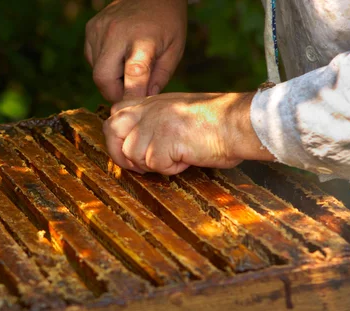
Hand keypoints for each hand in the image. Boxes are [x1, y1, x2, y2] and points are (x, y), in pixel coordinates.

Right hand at [85, 0, 186, 101]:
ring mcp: (100, 29)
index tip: (131, 110)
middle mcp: (117, 32)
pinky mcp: (90, 29)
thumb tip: (142, 102)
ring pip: (96, 71)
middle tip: (129, 92)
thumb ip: (160, 78)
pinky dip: (104, 65)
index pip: (134, 73)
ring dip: (111, 78)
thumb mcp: (174, 49)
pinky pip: (92, 59)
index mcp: (143, 38)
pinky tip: (119, 55)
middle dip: (114, 93)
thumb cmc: (167, 23)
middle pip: (103, 78)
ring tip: (128, 66)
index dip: (131, 95)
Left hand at [102, 92, 273, 174]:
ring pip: (133, 155)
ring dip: (153, 164)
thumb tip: (135, 145)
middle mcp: (149, 110)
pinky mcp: (163, 142)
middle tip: (143, 166)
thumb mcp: (178, 112)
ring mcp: (154, 125)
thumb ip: (155, 121)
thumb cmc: (216, 122)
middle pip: (112, 133)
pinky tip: (187, 157)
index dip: (118, 137)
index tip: (129, 151)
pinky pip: (156, 166)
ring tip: (178, 156)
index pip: (116, 115)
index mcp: (151, 102)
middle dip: (121, 154)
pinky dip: (172, 168)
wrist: (237, 122)